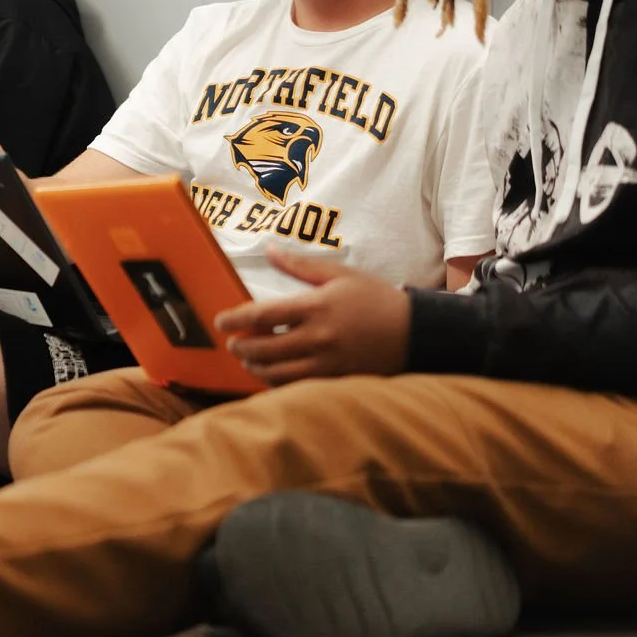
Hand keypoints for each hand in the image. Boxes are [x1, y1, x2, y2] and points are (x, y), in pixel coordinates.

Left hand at [213, 246, 411, 384]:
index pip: (264, 315)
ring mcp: (327, 363)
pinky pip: (297, 387)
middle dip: (242, 347)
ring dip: (255, 367)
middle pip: (264, 348)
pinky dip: (277, 382)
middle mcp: (319, 337)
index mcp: (317, 307)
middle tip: (233, 343)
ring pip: (277, 373)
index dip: (237, 319)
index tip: (221, 322)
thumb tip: (269, 249)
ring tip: (248, 359)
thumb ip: (299, 266)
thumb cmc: (376, 299)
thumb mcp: (340, 274)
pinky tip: (271, 374)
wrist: (415, 333)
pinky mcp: (336, 380)